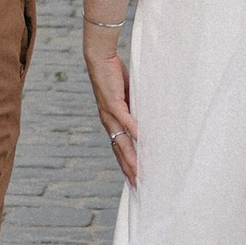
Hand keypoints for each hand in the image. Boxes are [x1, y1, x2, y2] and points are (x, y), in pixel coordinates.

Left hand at [85, 34, 137, 184]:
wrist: (99, 59)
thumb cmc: (113, 77)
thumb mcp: (127, 98)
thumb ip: (135, 110)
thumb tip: (146, 121)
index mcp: (111, 122)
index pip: (119, 149)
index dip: (126, 165)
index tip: (135, 180)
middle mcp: (108, 122)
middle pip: (120, 151)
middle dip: (129, 170)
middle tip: (138, 186)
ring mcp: (109, 114)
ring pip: (121, 141)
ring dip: (130, 157)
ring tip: (139, 172)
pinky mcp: (113, 102)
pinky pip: (125, 119)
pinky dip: (134, 131)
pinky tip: (142, 141)